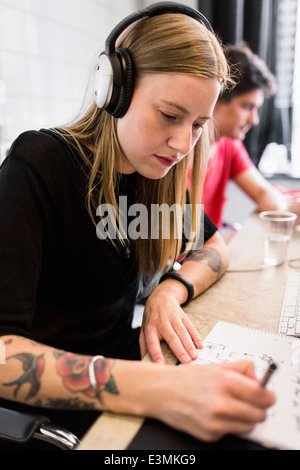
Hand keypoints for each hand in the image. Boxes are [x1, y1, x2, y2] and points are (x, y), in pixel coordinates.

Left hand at [139, 283, 202, 363]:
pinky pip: (190, 327)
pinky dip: (196, 336)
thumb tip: (144, 362)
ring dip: (189, 345)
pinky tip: (200, 345)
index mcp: (150, 328)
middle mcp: (161, 322)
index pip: (152, 343)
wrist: (160, 296)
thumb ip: (144, 346)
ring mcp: (173, 318)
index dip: (156, 353)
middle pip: (171, 338)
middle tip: (186, 362)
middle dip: (179, 350)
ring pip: (182, 333)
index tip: (161, 364)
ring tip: (194, 356)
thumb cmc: (151, 318)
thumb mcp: (144, 329)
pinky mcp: (182, 316)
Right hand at [152, 360, 275, 442]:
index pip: (263, 396)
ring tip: (231, 407)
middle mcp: (221, 403)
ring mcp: (215, 422)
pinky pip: (231, 432)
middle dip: (257, 408)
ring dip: (245, 418)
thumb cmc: (185, 378)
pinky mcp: (209, 435)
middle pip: (259, 414)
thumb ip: (240, 369)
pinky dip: (228, 425)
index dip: (267, 396)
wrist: (159, 391)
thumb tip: (258, 379)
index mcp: (225, 381)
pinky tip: (215, 414)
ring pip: (248, 426)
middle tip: (249, 402)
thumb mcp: (214, 366)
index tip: (266, 395)